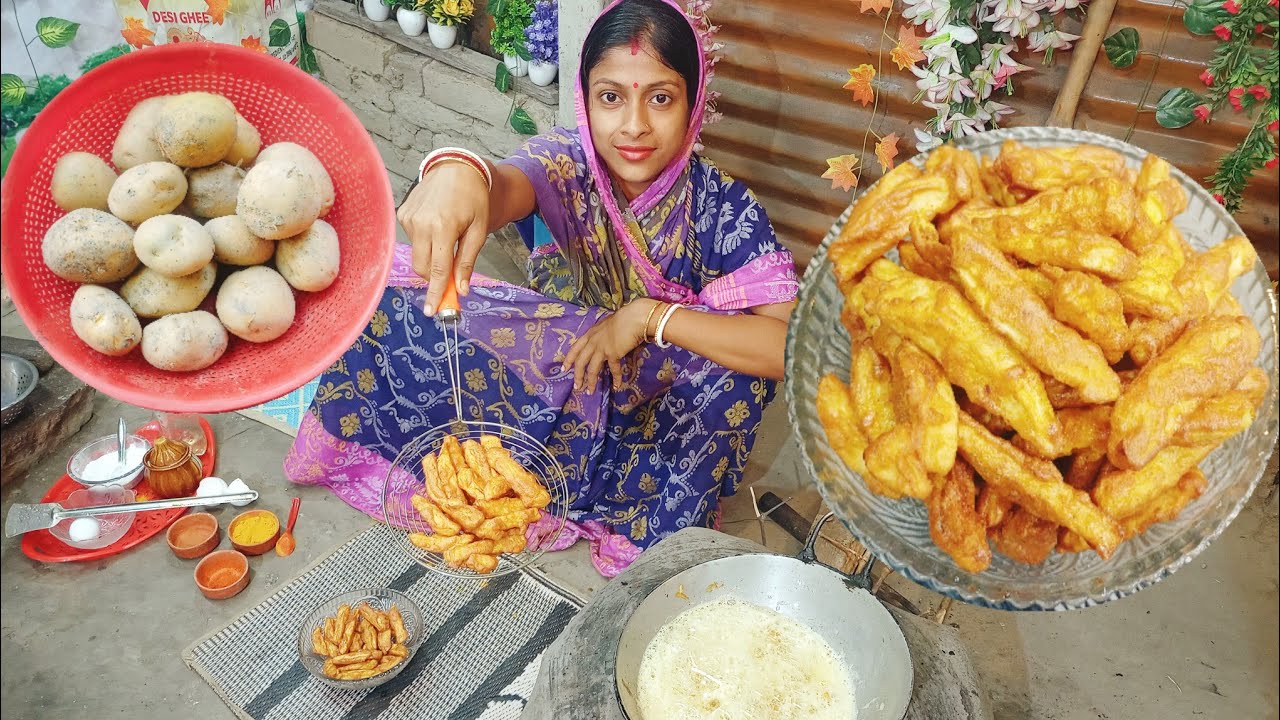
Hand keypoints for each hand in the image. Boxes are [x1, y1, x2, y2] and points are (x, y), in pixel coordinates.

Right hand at [396, 162, 489, 314]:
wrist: (456, 168)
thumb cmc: (473, 198)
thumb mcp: (479, 229)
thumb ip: (468, 260)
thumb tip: (460, 289)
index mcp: (442, 227)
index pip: (436, 269)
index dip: (435, 292)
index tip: (433, 312)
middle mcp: (420, 223)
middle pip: (423, 267)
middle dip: (434, 277)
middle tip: (450, 278)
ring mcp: (408, 218)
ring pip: (418, 255)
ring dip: (432, 256)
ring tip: (448, 237)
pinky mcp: (402, 214)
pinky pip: (413, 240)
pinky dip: (425, 241)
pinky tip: (436, 225)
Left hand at [562, 299, 658, 393]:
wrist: (634, 318)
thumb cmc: (624, 319)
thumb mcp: (607, 326)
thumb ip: (602, 335)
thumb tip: (605, 342)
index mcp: (590, 334)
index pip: (575, 348)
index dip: (569, 360)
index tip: (564, 369)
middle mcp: (593, 342)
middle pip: (581, 362)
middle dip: (578, 376)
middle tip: (577, 387)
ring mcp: (602, 348)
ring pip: (592, 369)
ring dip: (591, 382)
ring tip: (590, 392)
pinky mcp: (613, 354)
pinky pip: (613, 370)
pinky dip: (616, 379)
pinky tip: (617, 386)